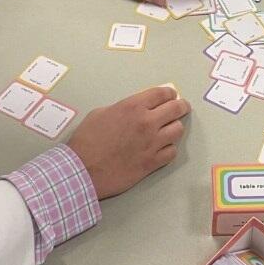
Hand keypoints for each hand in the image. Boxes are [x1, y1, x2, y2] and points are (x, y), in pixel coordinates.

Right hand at [69, 86, 190, 198]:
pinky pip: (172, 152)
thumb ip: (122, 108)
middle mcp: (147, 122)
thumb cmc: (86, 140)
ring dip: (174, 128)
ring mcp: (152, 143)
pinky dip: (169, 149)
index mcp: (133, 107)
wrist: (82, 170)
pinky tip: (163, 148)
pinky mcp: (152, 163)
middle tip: (182, 107)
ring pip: (178, 130)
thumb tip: (134, 110)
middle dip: (181, 106)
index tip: (171, 95)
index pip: (162, 93)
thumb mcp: (100, 113)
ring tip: (169, 129)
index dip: (170, 93)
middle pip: (176, 109)